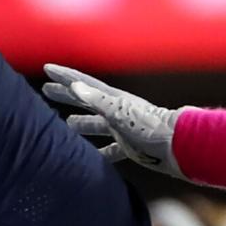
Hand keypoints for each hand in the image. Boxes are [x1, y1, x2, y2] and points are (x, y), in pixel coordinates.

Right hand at [42, 64, 185, 179]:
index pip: (83, 84)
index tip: (47, 68)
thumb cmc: (150, 127)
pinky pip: (108, 148)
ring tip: (64, 124)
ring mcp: (123, 128)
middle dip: (66, 95)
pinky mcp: (130, 145)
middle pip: (86, 100)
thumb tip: (74, 86)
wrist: (178, 146)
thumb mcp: (120, 111)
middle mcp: (116, 111)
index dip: (65, 76)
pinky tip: (90, 156)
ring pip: (95, 124)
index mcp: (112, 100)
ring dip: (79, 122)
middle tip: (46, 90)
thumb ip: (97, 99)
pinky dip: (97, 151)